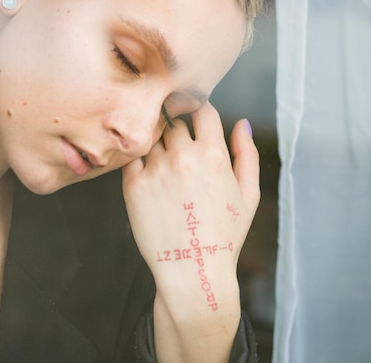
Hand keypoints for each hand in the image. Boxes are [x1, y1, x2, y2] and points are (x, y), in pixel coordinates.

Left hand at [122, 103, 258, 318]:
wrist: (193, 272)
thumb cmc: (224, 235)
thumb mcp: (249, 195)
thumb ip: (246, 154)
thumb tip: (241, 122)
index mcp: (213, 155)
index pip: (201, 110)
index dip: (198, 111)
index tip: (193, 118)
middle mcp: (183, 157)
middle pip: (174, 121)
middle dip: (177, 130)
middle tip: (179, 152)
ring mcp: (156, 169)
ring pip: (152, 137)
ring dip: (157, 145)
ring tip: (165, 169)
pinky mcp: (133, 184)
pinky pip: (133, 155)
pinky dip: (139, 159)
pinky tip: (149, 175)